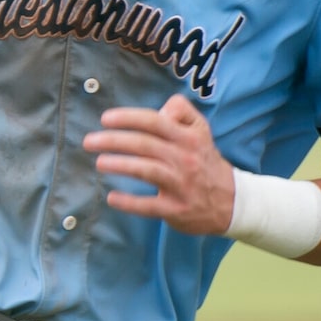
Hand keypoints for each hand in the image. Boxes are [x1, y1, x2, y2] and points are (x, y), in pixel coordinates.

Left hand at [83, 94, 237, 234]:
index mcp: (189, 137)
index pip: (155, 121)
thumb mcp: (201, 131)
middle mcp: (185, 158)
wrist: (231, 201)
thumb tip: (159, 112)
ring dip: (120, 165)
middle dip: (113, 141)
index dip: (128, 118)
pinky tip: (112, 197)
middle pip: (145, 144)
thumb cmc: (205, 161)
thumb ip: (181, 112)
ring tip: (99, 163)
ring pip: (147, 170)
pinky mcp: (176, 209)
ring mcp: (181, 185)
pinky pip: (149, 205)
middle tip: (89, 141)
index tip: (105, 119)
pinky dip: (129, 202)